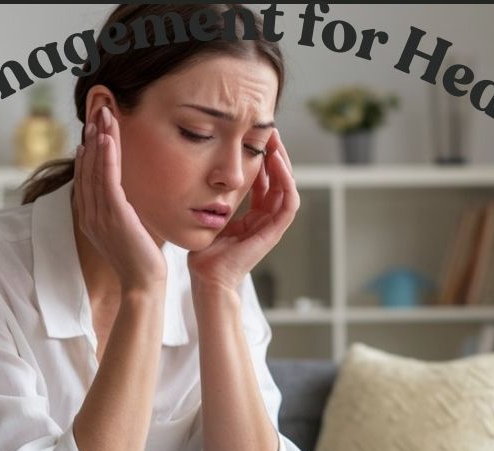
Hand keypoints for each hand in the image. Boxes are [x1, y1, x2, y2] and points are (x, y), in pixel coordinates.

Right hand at [73, 105, 166, 291]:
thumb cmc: (140, 260)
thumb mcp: (126, 231)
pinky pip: (107, 181)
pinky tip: (108, 140)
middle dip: (92, 138)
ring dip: (99, 140)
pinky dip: (106, 159)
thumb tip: (124, 196)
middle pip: (87, 169)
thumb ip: (120, 211)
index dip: (88, 152)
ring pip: (95, 170)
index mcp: (90, 218)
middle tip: (97, 112)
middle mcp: (89, 215)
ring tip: (103, 116)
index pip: (85, 178)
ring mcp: (99, 215)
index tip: (92, 132)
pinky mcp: (114, 216)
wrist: (143, 284)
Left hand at [186, 128, 298, 291]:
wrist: (206, 276)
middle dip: (275, 155)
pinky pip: (289, 203)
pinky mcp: (274, 232)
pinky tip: (277, 162)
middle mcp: (265, 219)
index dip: (263, 159)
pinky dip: (287, 182)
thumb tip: (205, 175)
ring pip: (288, 187)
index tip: (255, 137)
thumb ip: (215, 199)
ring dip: (284, 163)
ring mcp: (272, 226)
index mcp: (252, 216)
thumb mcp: (210, 215)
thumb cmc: (203, 252)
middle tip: (270, 131)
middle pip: (279, 181)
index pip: (265, 182)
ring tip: (276, 141)